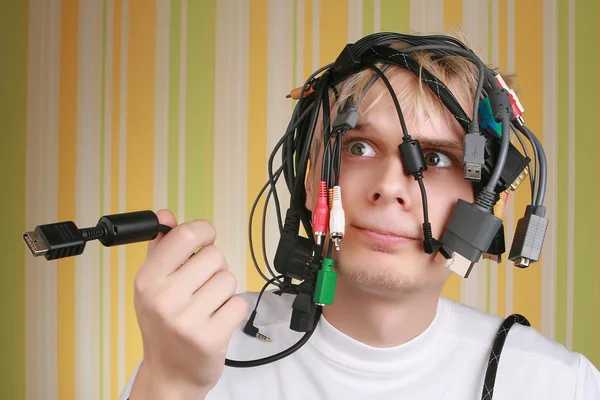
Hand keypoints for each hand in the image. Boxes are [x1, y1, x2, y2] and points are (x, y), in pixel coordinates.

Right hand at [128, 210, 247, 398]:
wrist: (170, 374)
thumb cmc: (163, 325)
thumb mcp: (153, 285)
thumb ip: (161, 247)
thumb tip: (165, 215)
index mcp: (148, 280)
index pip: (186, 236)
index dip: (203, 231)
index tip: (204, 237)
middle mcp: (164, 298)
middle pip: (214, 255)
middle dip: (214, 267)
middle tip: (200, 286)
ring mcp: (187, 320)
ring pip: (228, 279)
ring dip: (223, 291)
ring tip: (206, 306)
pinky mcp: (211, 337)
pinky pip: (239, 303)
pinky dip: (232, 310)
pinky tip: (216, 320)